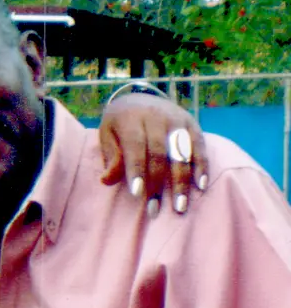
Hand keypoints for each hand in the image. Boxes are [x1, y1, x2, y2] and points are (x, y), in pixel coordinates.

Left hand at [98, 93, 208, 215]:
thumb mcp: (108, 134)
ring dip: (182, 181)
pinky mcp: (192, 123)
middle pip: (160, 154)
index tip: (137, 194)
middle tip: (155, 210)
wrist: (142, 97)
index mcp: (131, 118)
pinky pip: (199, 146)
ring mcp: (177, 119)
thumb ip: (111, 156)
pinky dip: (201, 167)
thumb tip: (106, 180)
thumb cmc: (120, 123)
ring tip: (180, 207)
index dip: (137, 170)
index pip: (136, 147)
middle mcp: (156, 117)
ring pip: (182, 153)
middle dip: (158, 184)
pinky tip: (200, 187)